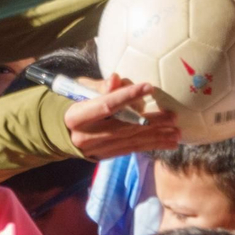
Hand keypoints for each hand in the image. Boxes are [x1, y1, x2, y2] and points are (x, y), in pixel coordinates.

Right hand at [64, 74, 180, 157]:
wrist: (57, 131)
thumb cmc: (71, 102)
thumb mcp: (79, 89)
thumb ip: (99, 86)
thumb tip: (117, 79)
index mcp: (76, 116)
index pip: (107, 105)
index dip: (128, 96)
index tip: (149, 87)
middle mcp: (86, 136)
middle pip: (123, 127)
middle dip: (151, 122)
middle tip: (173, 117)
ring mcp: (95, 149)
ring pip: (130, 141)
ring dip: (156, 137)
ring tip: (177, 133)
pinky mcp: (104, 156)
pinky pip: (130, 150)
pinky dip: (150, 145)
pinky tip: (166, 143)